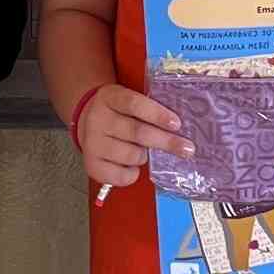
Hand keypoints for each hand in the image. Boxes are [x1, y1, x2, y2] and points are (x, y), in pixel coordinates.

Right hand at [75, 84, 191, 189]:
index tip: (177, 124)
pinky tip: (132, 165)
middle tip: (187, 149)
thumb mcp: (126, 100)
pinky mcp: (91, 164)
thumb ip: (147, 109)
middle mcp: (98, 119)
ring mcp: (92, 143)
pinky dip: (133, 174)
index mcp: (110, 97)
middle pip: (137, 132)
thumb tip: (179, 128)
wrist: (87, 122)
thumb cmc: (118, 113)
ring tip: (144, 151)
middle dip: (166, 142)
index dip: (157, 114)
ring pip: (131, 155)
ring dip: (145, 156)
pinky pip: (121, 175)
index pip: (134, 104)